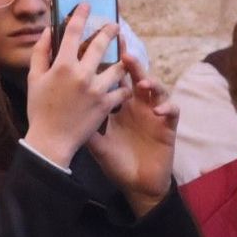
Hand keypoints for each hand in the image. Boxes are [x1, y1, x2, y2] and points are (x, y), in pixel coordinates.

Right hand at [23, 4, 128, 168]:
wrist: (51, 141)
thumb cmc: (40, 109)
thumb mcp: (34, 78)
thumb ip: (41, 52)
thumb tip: (49, 31)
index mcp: (63, 65)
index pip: (74, 32)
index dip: (81, 15)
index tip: (87, 5)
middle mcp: (82, 74)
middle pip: (101, 44)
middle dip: (109, 31)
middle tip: (114, 26)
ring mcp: (97, 89)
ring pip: (117, 66)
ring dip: (121, 59)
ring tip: (124, 55)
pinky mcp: (106, 104)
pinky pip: (122, 90)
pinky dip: (123, 85)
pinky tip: (124, 82)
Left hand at [87, 54, 178, 217]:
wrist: (137, 185)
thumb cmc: (117, 163)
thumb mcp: (97, 144)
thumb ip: (86, 125)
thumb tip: (63, 111)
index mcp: (122, 106)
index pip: (118, 80)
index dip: (113, 65)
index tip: (103, 51)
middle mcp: (139, 105)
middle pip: (137, 77)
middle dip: (133, 64)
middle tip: (126, 53)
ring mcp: (155, 114)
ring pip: (157, 90)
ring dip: (152, 82)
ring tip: (142, 82)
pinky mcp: (168, 127)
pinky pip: (172, 111)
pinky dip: (167, 107)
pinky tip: (157, 110)